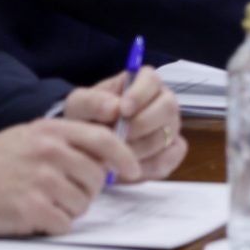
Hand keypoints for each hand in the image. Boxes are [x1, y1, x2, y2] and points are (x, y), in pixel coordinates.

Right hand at [0, 118, 128, 234]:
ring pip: (83, 203)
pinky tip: (37, 214)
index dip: (124, 156)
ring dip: (70, 208)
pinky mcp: (33, 209)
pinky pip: (65, 223)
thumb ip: (70, 140)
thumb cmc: (0, 160)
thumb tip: (109, 156)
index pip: (103, 139)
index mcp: (53, 131)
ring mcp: (42, 181)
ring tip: (46, 200)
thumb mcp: (34, 135)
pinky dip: (55, 224)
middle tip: (65, 189)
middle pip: (96, 177)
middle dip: (88, 189)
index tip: (132, 169)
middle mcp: (50, 153)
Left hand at [60, 65, 185, 181]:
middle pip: (168, 108)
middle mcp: (162, 102)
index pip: (152, 81)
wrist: (89, 145)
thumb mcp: (78, 105)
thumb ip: (92, 102)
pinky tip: (126, 167)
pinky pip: (167, 160)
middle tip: (119, 137)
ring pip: (165, 137)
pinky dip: (145, 167)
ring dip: (138, 149)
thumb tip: (114, 107)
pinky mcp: (172, 152)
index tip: (123, 110)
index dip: (141, 95)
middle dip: (141, 125)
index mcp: (143, 82)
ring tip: (115, 154)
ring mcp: (170, 127)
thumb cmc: (87, 118)